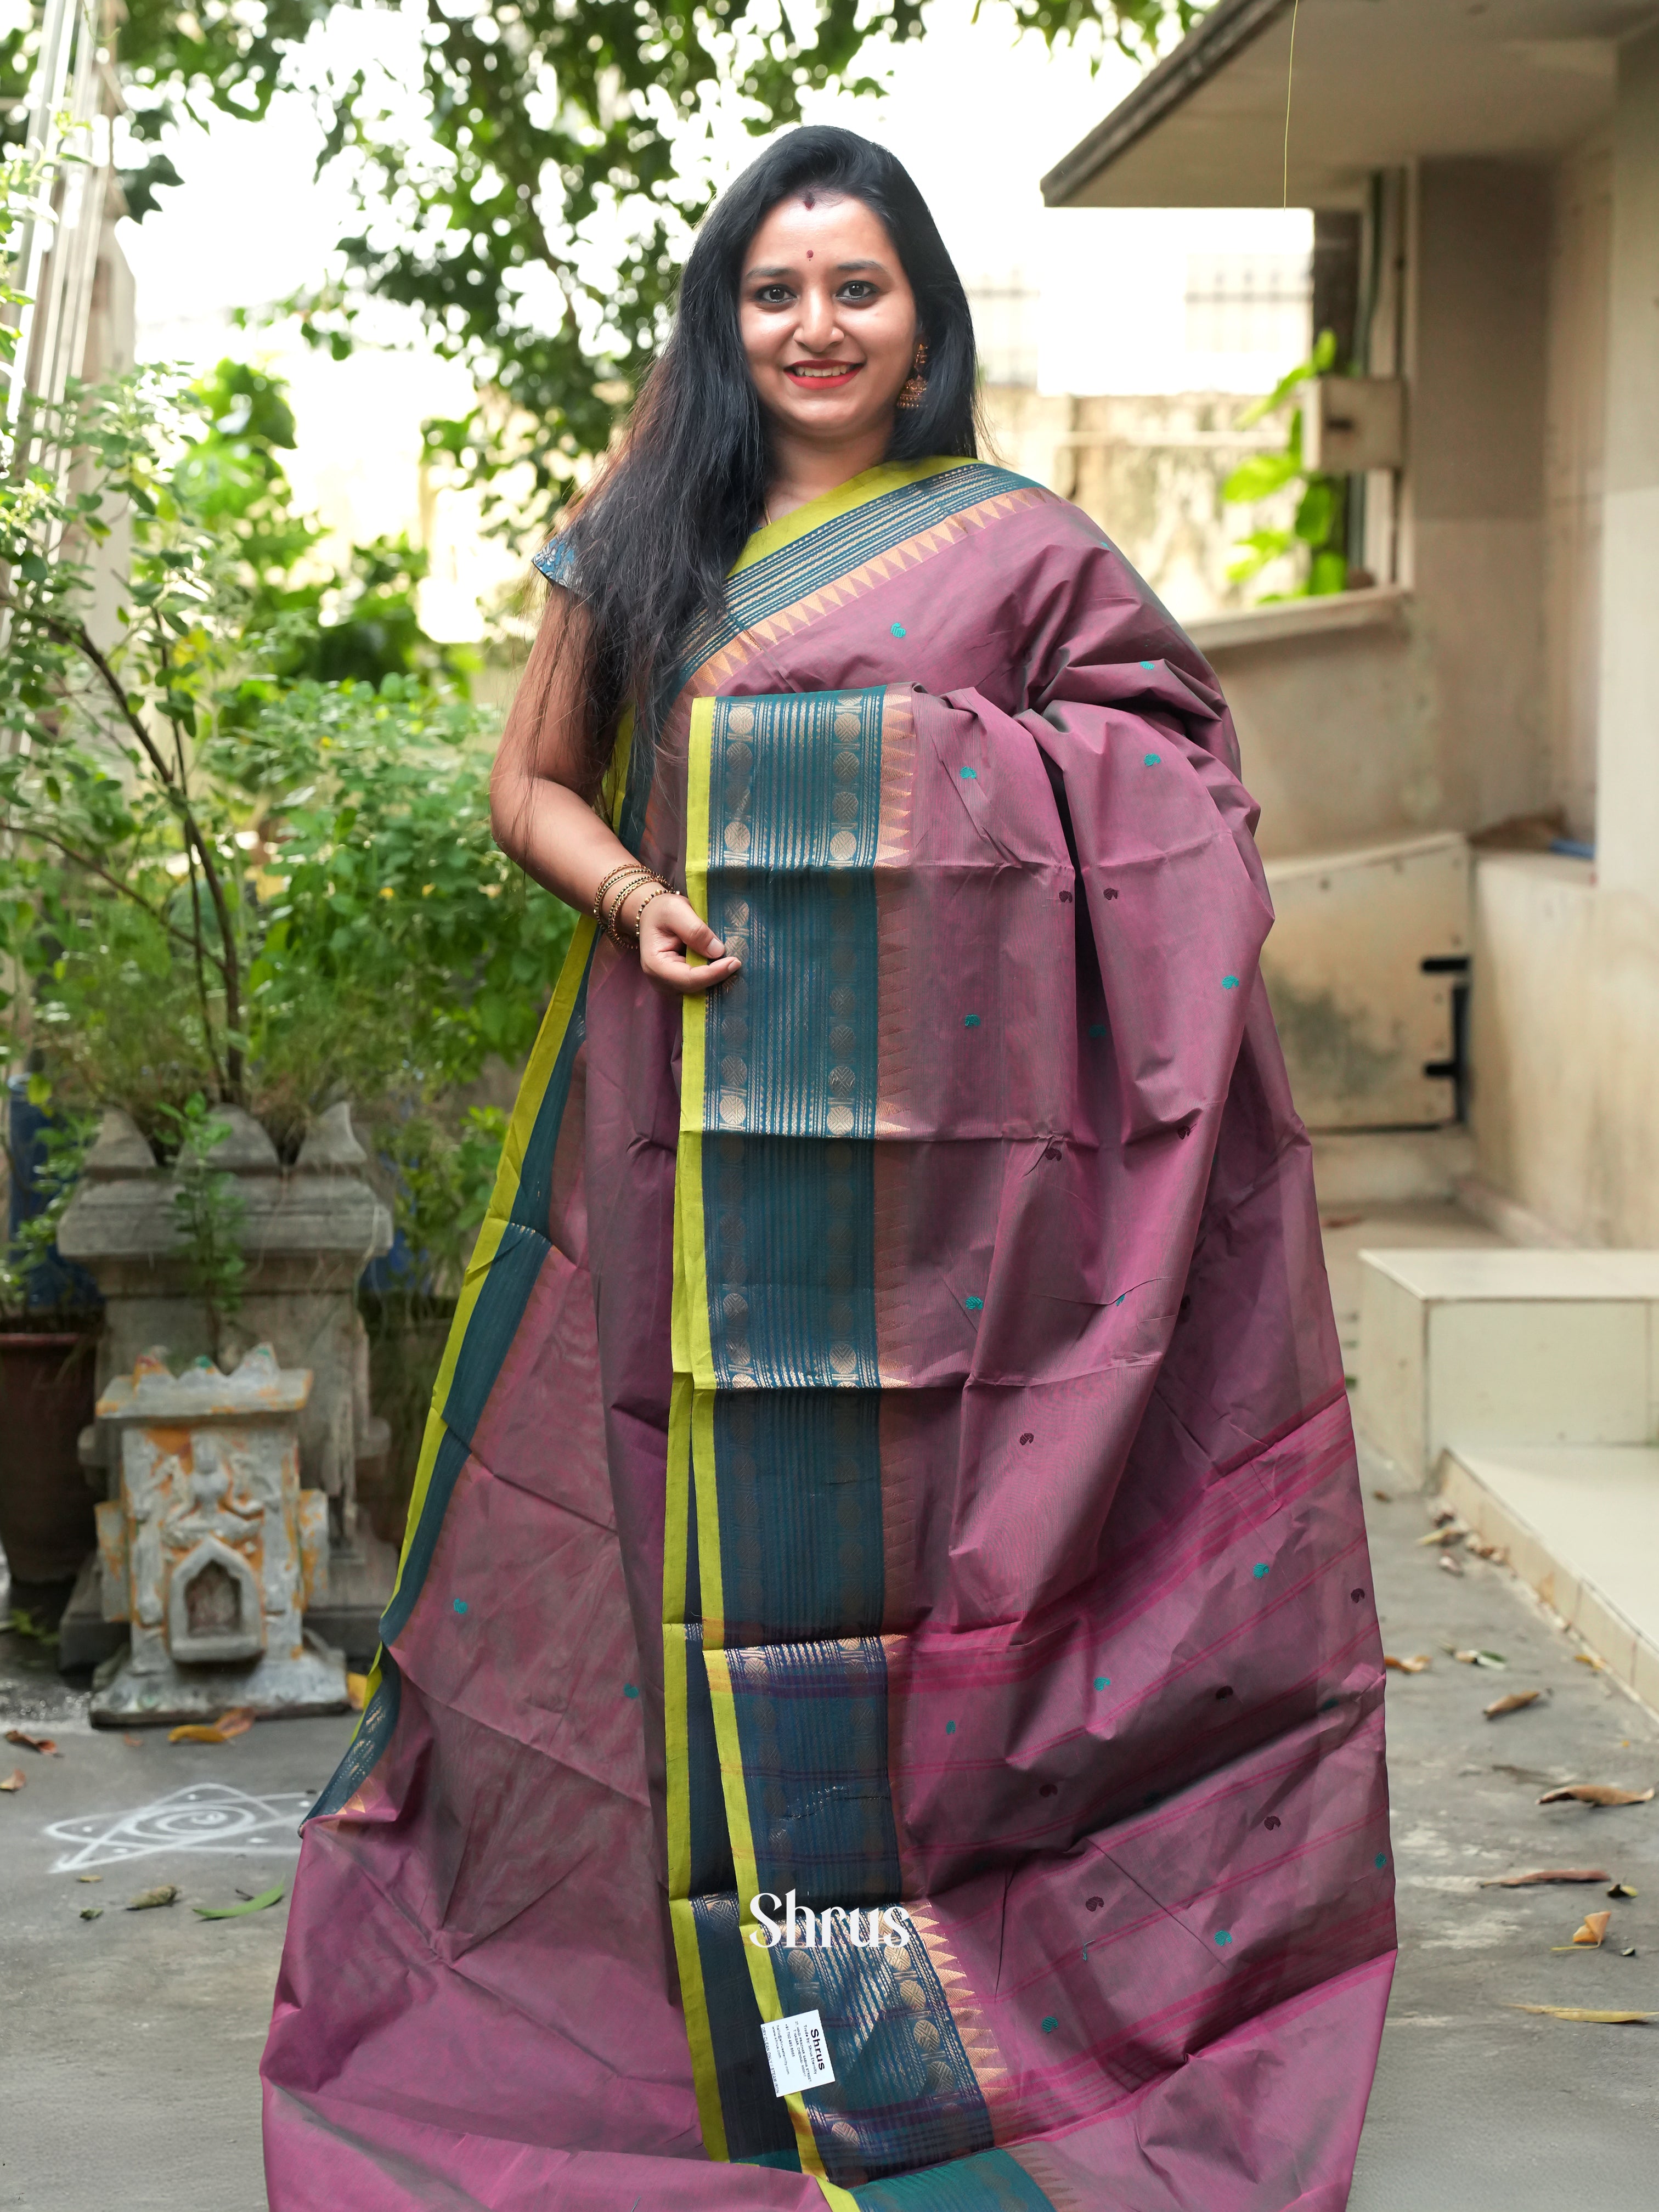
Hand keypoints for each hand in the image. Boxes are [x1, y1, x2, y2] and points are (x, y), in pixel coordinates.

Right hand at [622, 883, 741, 996]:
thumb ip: (695, 930)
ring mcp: (670, 985)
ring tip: (733, 963)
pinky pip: (699, 986)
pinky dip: (713, 977)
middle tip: (738, 961)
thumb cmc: (662, 910)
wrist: (653, 914)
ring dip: (717, 979)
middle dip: (718, 977)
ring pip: (699, 990)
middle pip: (696, 988)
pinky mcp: (679, 983)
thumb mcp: (676, 911)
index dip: (713, 973)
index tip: (735, 962)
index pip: (689, 978)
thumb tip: (718, 951)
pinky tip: (725, 965)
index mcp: (655, 965)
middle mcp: (660, 981)